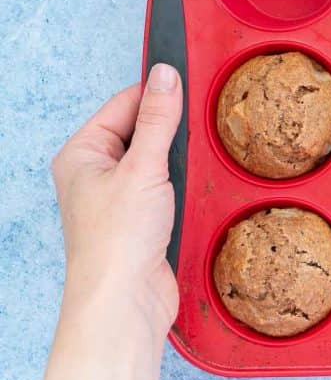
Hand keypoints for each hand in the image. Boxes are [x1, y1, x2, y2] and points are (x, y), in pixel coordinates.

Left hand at [28, 64, 182, 379]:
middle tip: (199, 128)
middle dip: (172, 130)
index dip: (158, 95)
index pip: (124, 104)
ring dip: (179, 160)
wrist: (124, 304)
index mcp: (82, 153)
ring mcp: (119, 197)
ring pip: (158, 159)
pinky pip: (167, 186)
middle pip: (142, 130)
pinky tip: (193, 189)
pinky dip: (182, 185)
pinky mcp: (142, 219)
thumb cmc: (117, 242)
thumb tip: (165, 75)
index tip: (192, 86)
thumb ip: (159, 119)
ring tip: (193, 164)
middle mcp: (96, 173)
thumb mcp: (143, 168)